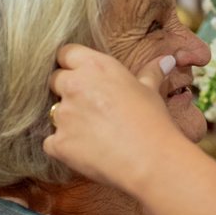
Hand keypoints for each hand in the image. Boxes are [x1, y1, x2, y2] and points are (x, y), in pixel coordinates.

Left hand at [44, 44, 181, 193]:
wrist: (151, 160)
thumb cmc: (153, 123)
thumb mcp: (151, 91)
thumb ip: (150, 72)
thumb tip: (165, 60)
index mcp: (95, 66)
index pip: (66, 53)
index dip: (72, 65)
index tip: (82, 77)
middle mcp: (74, 86)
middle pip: (54, 80)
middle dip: (65, 91)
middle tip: (89, 107)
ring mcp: (63, 115)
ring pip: (52, 111)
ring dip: (65, 119)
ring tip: (91, 131)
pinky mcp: (58, 143)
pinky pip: (50, 141)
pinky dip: (62, 146)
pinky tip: (84, 151)